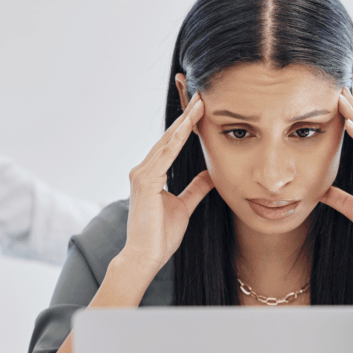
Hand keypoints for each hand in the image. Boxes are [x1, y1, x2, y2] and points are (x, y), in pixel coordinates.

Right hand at [121, 94, 212, 273]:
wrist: (145, 257)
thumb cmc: (160, 236)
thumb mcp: (184, 207)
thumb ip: (195, 189)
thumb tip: (210, 175)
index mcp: (151, 175)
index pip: (171, 145)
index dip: (186, 126)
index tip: (201, 109)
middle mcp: (142, 170)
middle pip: (168, 138)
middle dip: (185, 116)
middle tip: (201, 95)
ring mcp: (141, 174)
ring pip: (167, 142)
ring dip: (184, 122)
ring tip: (200, 103)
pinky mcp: (145, 182)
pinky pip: (165, 156)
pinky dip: (177, 140)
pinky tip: (189, 126)